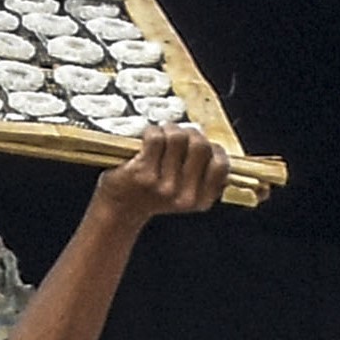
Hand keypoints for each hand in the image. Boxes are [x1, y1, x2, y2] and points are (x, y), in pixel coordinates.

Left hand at [90, 127, 228, 223]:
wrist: (119, 210)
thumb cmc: (151, 196)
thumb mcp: (184, 195)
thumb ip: (202, 177)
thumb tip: (216, 150)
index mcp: (199, 201)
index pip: (220, 166)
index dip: (213, 148)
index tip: (202, 145)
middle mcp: (183, 196)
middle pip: (200, 146)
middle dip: (190, 133)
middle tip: (179, 134)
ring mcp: (163, 185)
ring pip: (178, 137)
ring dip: (169, 129)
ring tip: (162, 133)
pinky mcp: (143, 174)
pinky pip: (156, 138)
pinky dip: (151, 131)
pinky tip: (147, 138)